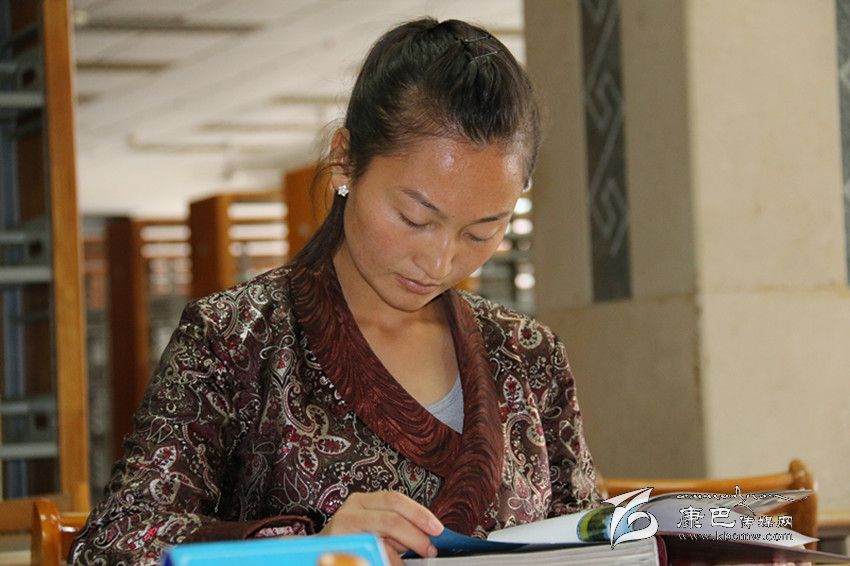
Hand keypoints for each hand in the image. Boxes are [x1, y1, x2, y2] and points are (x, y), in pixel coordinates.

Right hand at [320, 491, 443, 565]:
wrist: (315, 555)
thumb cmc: (351, 542)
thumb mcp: (374, 528)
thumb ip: (396, 530)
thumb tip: (426, 538)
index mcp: (363, 501)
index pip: (395, 500)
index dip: (419, 513)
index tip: (437, 529)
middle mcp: (350, 510)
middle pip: (391, 518)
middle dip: (415, 536)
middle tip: (429, 550)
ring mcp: (341, 528)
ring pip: (380, 539)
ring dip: (398, 553)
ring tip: (405, 562)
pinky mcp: (337, 546)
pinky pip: (369, 553)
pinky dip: (385, 560)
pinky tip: (386, 563)